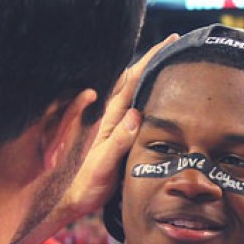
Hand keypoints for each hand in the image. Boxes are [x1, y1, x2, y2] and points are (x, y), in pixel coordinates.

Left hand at [15, 34, 177, 243]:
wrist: (69, 201)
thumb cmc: (85, 186)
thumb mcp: (104, 165)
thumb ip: (119, 141)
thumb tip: (136, 114)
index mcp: (109, 119)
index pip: (132, 81)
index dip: (150, 61)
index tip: (168, 43)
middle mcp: (109, 118)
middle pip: (132, 81)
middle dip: (152, 61)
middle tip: (174, 46)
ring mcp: (111, 126)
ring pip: (131, 93)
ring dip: (148, 76)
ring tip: (167, 64)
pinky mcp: (112, 138)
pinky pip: (130, 110)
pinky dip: (142, 97)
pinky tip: (151, 96)